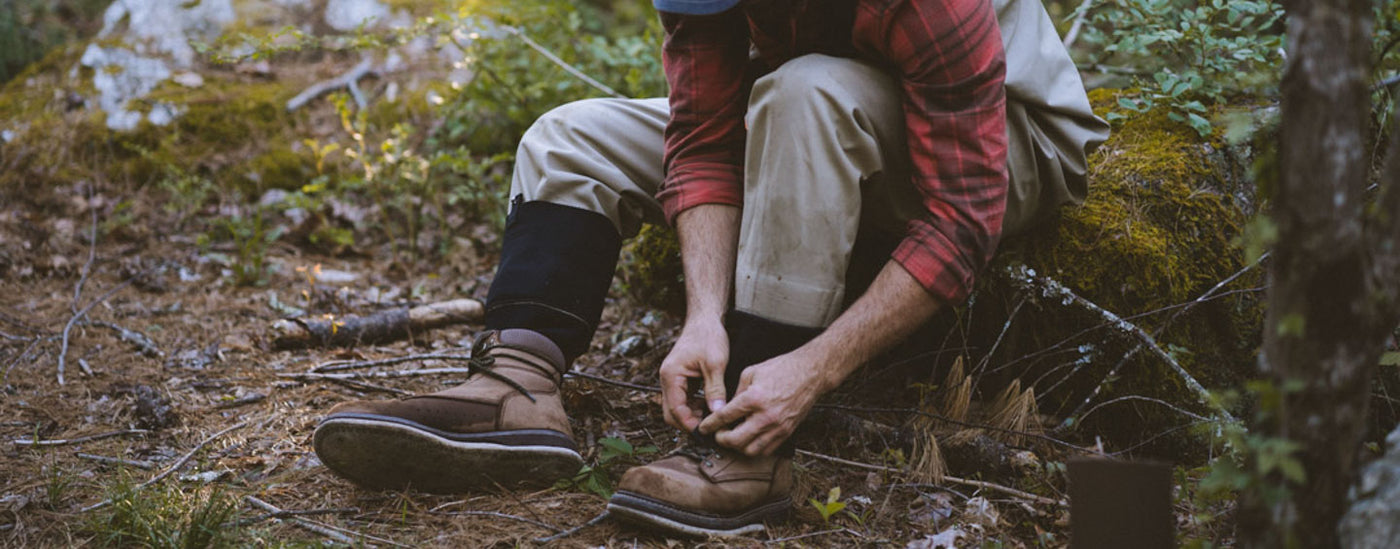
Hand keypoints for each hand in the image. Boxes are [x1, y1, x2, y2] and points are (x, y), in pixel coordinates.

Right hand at [659, 317, 729, 431]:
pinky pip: (683, 399)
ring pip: (677, 407)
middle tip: (709, 430)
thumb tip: (717, 413)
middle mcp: (667, 379)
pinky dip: (693, 407)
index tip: (705, 432)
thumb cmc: (708, 336)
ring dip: (691, 415)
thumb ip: (715, 389)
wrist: (705, 319)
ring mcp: (672, 379)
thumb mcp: (715, 363)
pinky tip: (710, 407)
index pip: (675, 409)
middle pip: (671, 412)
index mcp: (671, 375)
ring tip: (712, 419)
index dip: (689, 423)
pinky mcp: (680, 379)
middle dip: (688, 422)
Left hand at [697, 349, 825, 456]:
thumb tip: (726, 409)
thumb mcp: (751, 372)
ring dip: (737, 447)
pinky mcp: (787, 433)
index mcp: (754, 398)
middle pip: (735, 440)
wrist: (811, 373)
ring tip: (733, 437)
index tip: (704, 428)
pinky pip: (766, 450)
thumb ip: (736, 393)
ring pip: (750, 451)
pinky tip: (749, 438)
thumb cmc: (782, 369)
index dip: (710, 425)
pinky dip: (754, 448)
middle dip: (721, 439)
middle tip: (717, 434)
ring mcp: (778, 427)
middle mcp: (766, 417)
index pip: (725, 417)